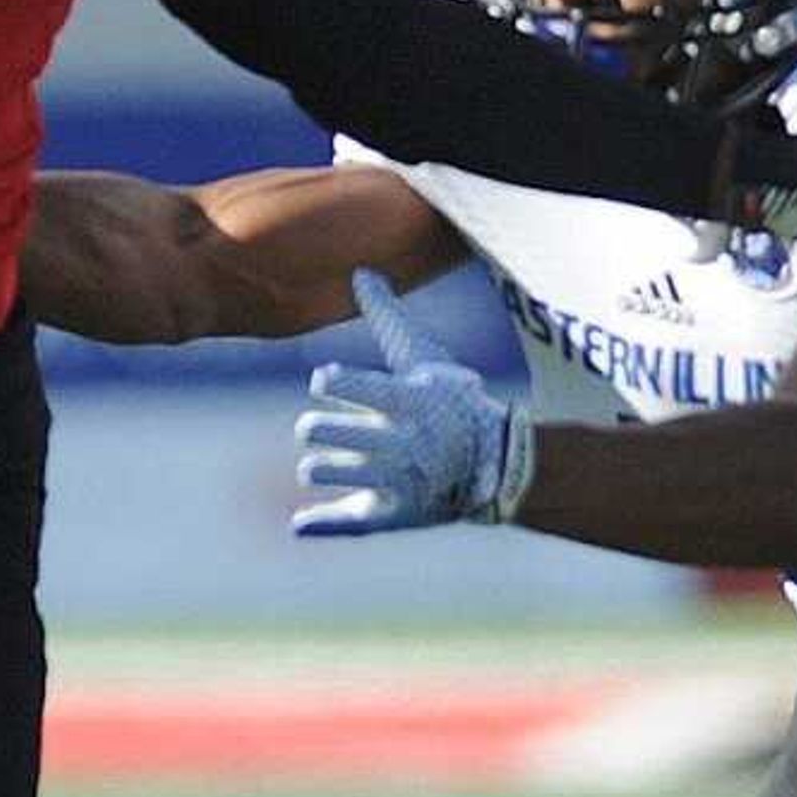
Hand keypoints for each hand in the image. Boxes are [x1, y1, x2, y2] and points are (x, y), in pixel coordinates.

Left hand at [290, 270, 533, 537]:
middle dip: (314, 427)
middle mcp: (400, 442)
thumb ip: (387, 318)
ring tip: (322, 462)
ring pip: (323, 471)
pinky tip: (298, 523)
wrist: (497, 463)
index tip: (327, 382)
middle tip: (320, 428)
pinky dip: (322, 523)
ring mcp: (397, 482)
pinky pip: (349, 523)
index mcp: (405, 400)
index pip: (344, 385)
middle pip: (318, 430)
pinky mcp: (396, 516)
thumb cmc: (452, 400)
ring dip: (317, 467)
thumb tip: (362, 272)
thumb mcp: (424, 357)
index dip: (330, 382)